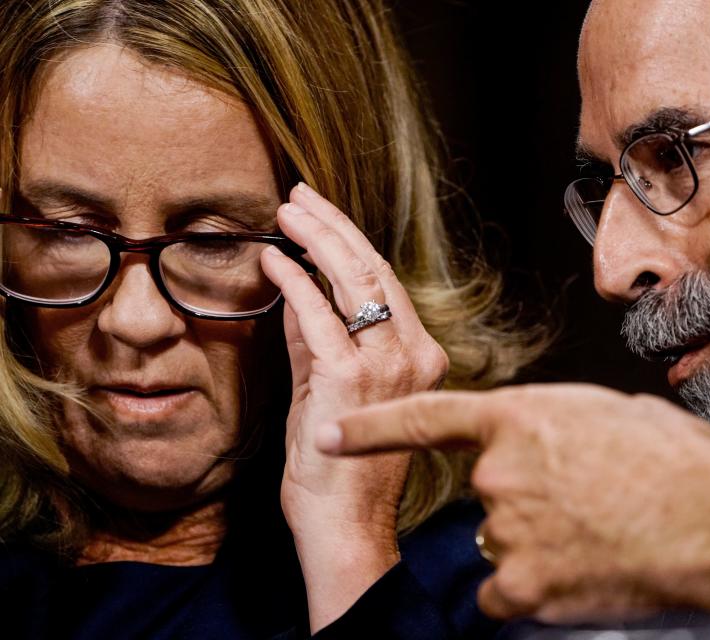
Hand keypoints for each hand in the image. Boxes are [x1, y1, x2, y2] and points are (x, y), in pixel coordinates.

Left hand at [259, 183, 448, 629]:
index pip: (386, 283)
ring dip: (315, 240)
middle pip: (374, 270)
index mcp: (421, 356)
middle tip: (300, 197)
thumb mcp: (333, 393)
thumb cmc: (345, 467)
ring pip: (354, 280)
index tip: (322, 215)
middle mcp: (414, 353)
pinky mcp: (351, 377)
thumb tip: (295, 290)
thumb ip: (319, 341)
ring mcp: (388, 364)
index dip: (352, 242)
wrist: (347, 526)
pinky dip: (294, 282)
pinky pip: (320, 315)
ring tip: (286, 212)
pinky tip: (273, 261)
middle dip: (333, 226)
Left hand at [314, 384, 709, 637]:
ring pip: (498, 540)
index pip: (424, 419)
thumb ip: (552, 422)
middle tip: (581, 499)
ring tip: (594, 532)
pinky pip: (505, 589)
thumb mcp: (608, 413)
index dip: (370, 429)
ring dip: (534, 541)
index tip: (330, 436)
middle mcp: (501, 472)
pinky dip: (533, 586)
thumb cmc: (677, 461)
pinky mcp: (524, 586)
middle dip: (518, 496)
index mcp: (520, 417)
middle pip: (481, 491)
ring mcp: (508, 531)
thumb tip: (538, 442)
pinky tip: (578, 572)